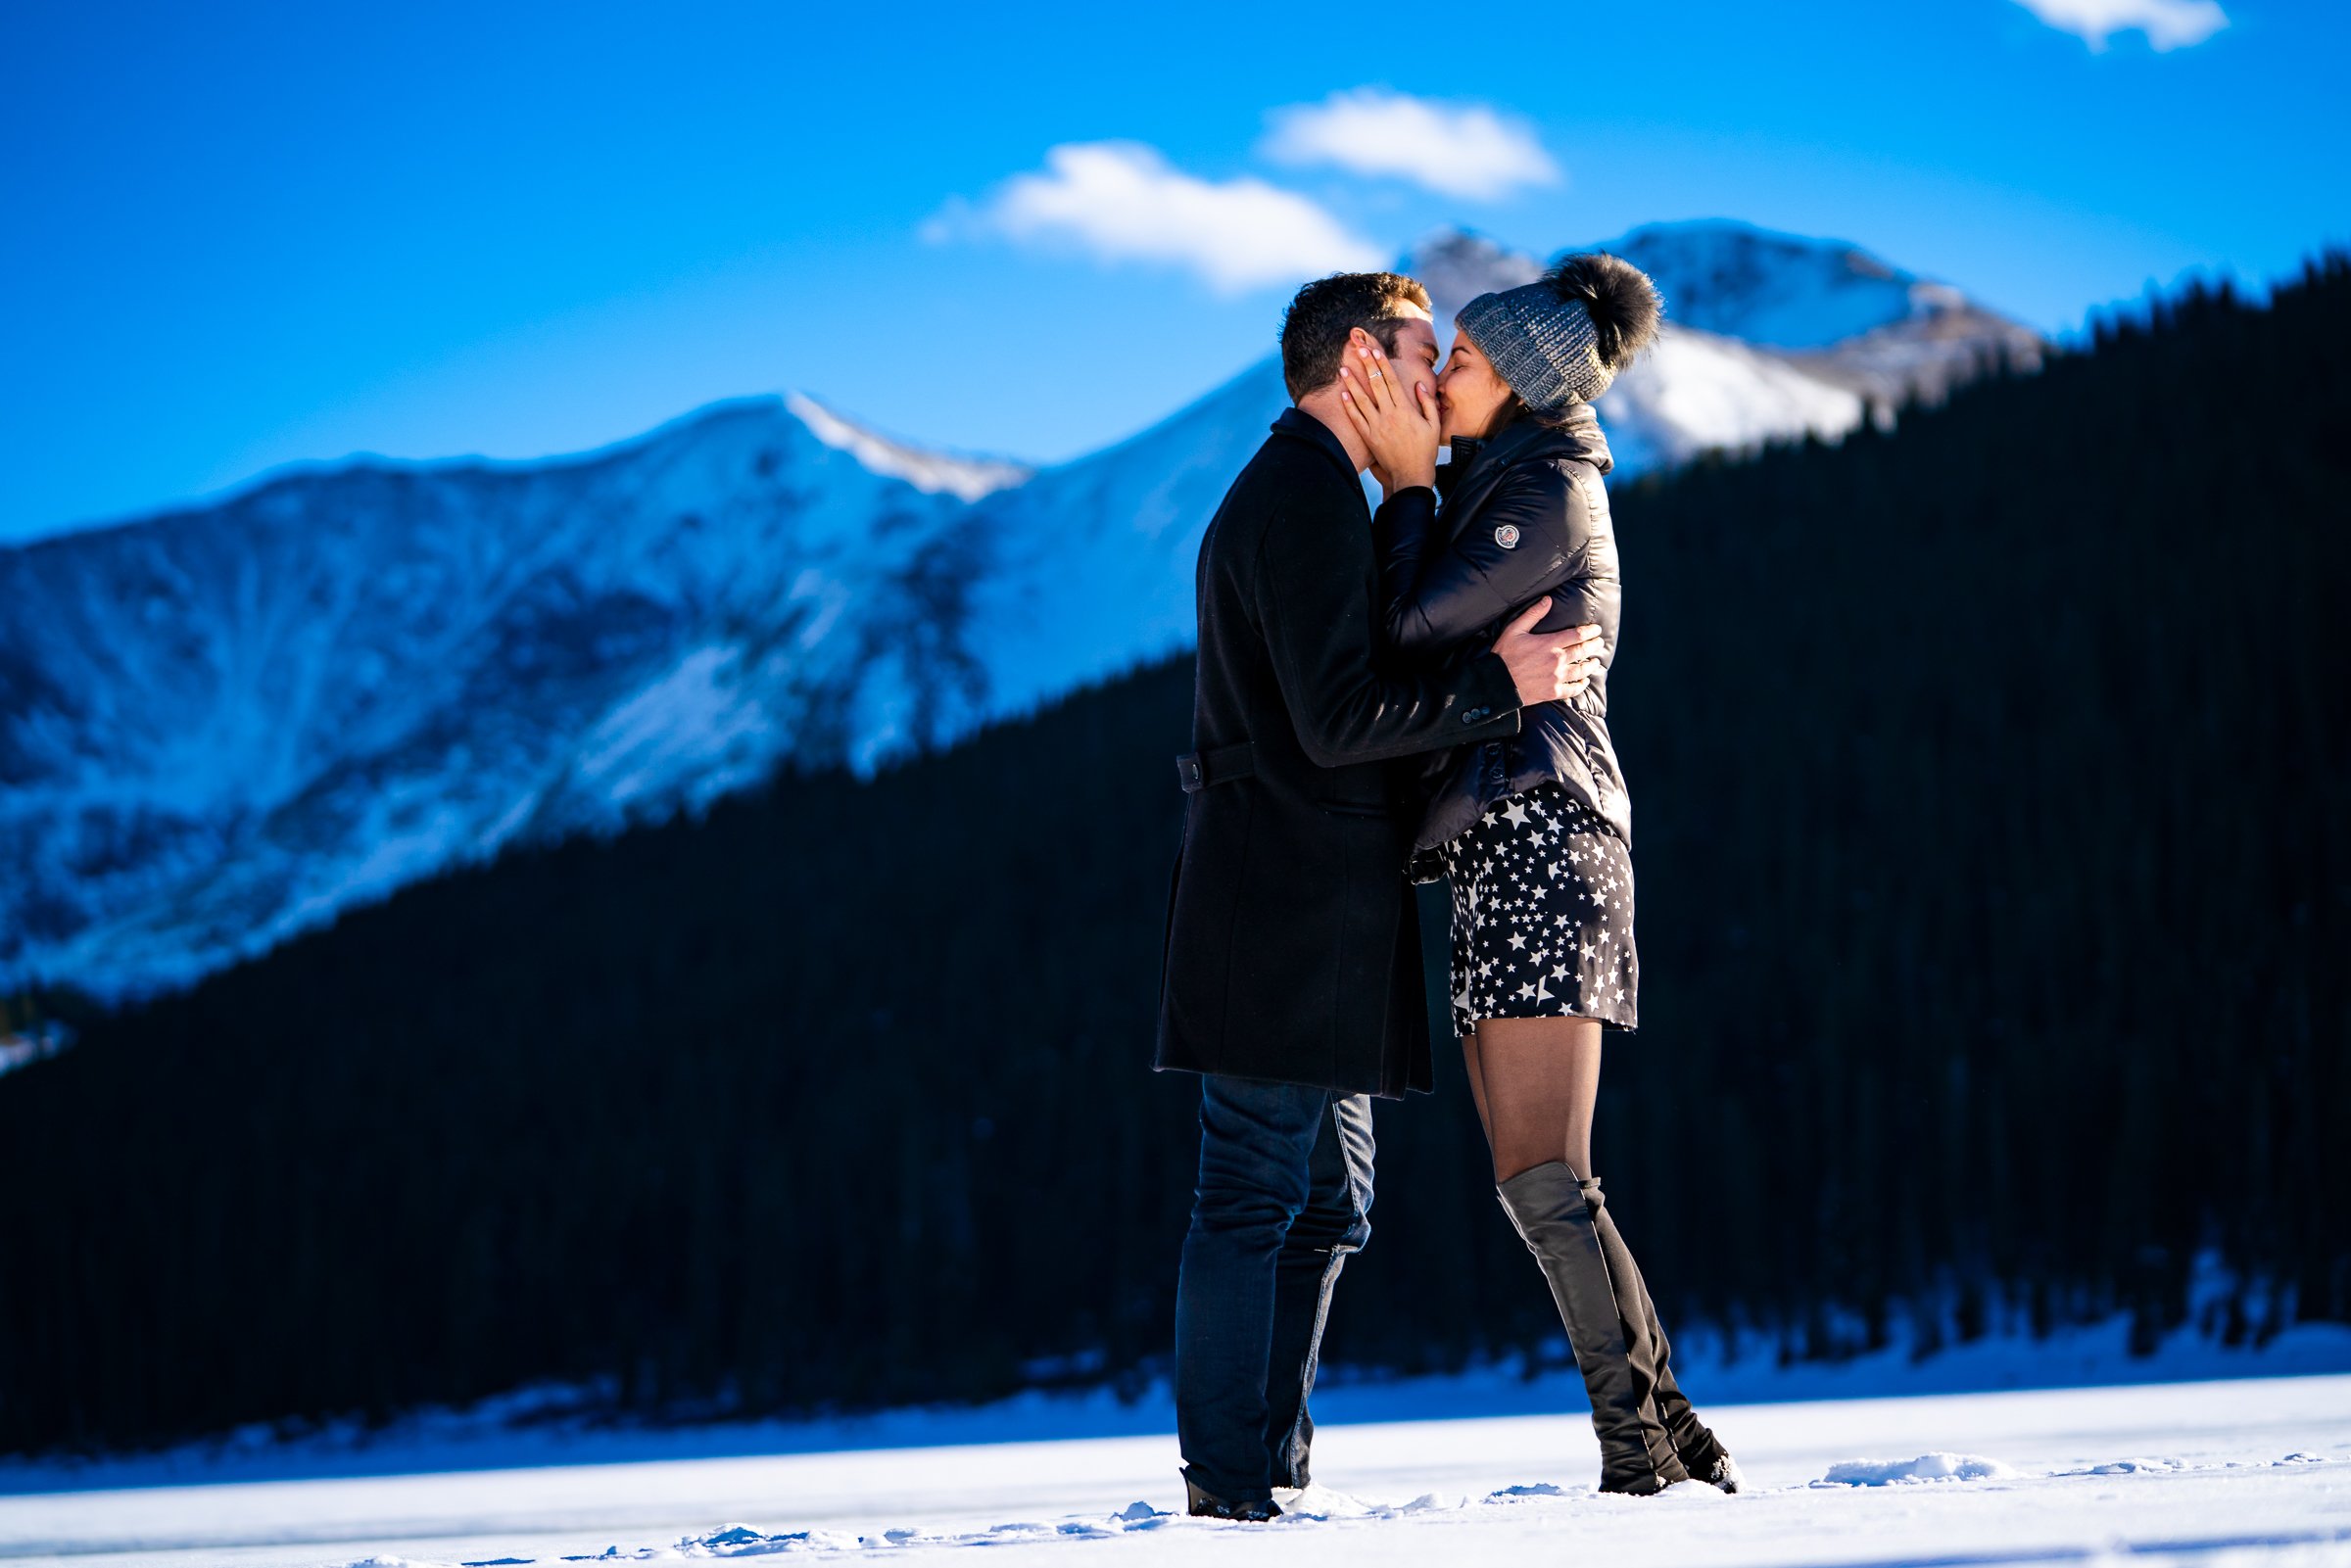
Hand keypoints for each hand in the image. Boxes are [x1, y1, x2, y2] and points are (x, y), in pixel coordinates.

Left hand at [1337, 328, 1438, 494]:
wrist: (1410, 476)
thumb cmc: (1424, 451)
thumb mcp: (1433, 425)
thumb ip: (1427, 403)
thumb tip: (1419, 385)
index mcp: (1406, 409)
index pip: (1392, 380)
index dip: (1382, 364)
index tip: (1375, 350)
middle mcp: (1389, 415)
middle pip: (1376, 384)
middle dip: (1366, 365)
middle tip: (1358, 349)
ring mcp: (1377, 426)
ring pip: (1361, 400)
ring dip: (1352, 382)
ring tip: (1342, 368)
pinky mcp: (1369, 438)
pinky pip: (1356, 419)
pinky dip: (1349, 406)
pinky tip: (1343, 393)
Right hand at [1491, 600, 1607, 706]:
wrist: (1498, 683)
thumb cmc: (1504, 655)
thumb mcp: (1515, 630)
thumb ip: (1533, 614)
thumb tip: (1548, 600)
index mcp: (1549, 644)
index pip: (1578, 634)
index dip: (1590, 631)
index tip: (1597, 630)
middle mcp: (1557, 660)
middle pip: (1583, 651)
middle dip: (1594, 646)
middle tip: (1600, 643)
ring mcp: (1556, 677)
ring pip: (1582, 670)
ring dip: (1591, 665)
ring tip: (1595, 662)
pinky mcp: (1553, 692)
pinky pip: (1573, 689)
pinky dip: (1581, 685)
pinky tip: (1584, 681)